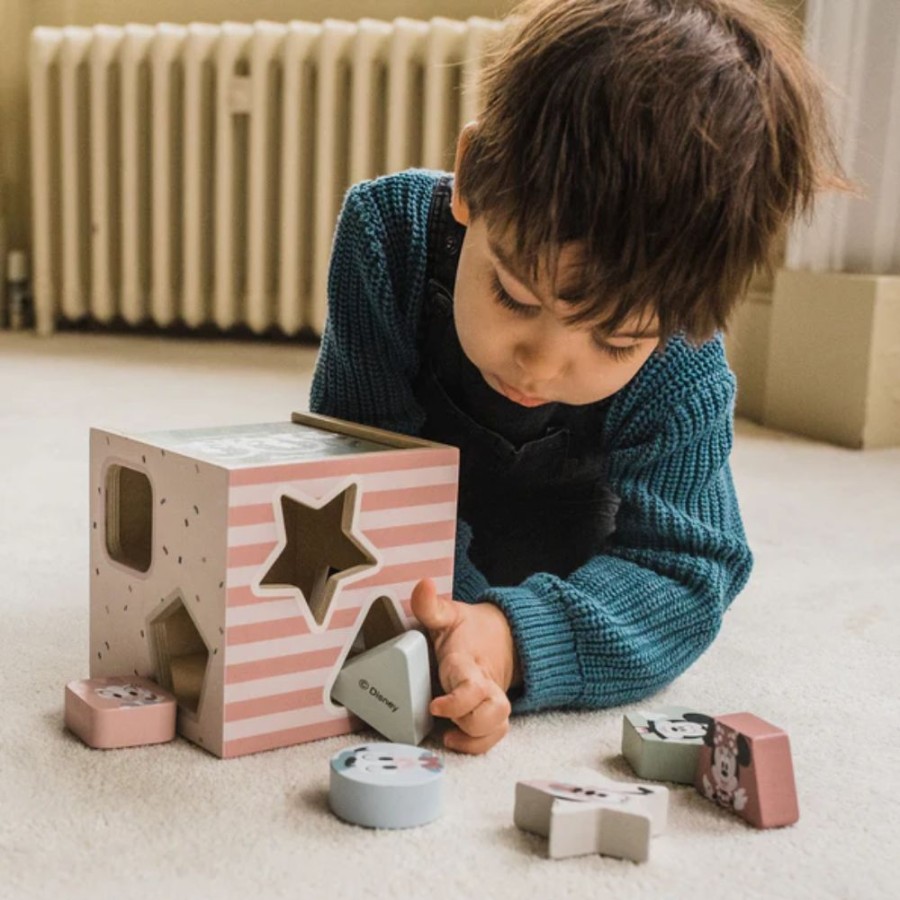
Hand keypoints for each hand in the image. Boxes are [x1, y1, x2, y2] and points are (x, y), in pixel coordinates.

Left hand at [411, 577, 519, 754]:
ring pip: (497, 726)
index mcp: (470, 662)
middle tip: (442, 715)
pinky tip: (455, 738)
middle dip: (468, 722)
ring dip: (474, 736)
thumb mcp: (448, 613)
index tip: (435, 706)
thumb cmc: (470, 630)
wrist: (505, 636)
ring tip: (449, 732)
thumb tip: (422, 584)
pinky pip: (495, 735)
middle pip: (493, 712)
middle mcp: (486, 684)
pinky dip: (478, 744)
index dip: (457, 703)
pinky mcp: (494, 711)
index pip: (472, 687)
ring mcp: (493, 699)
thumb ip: (430, 605)